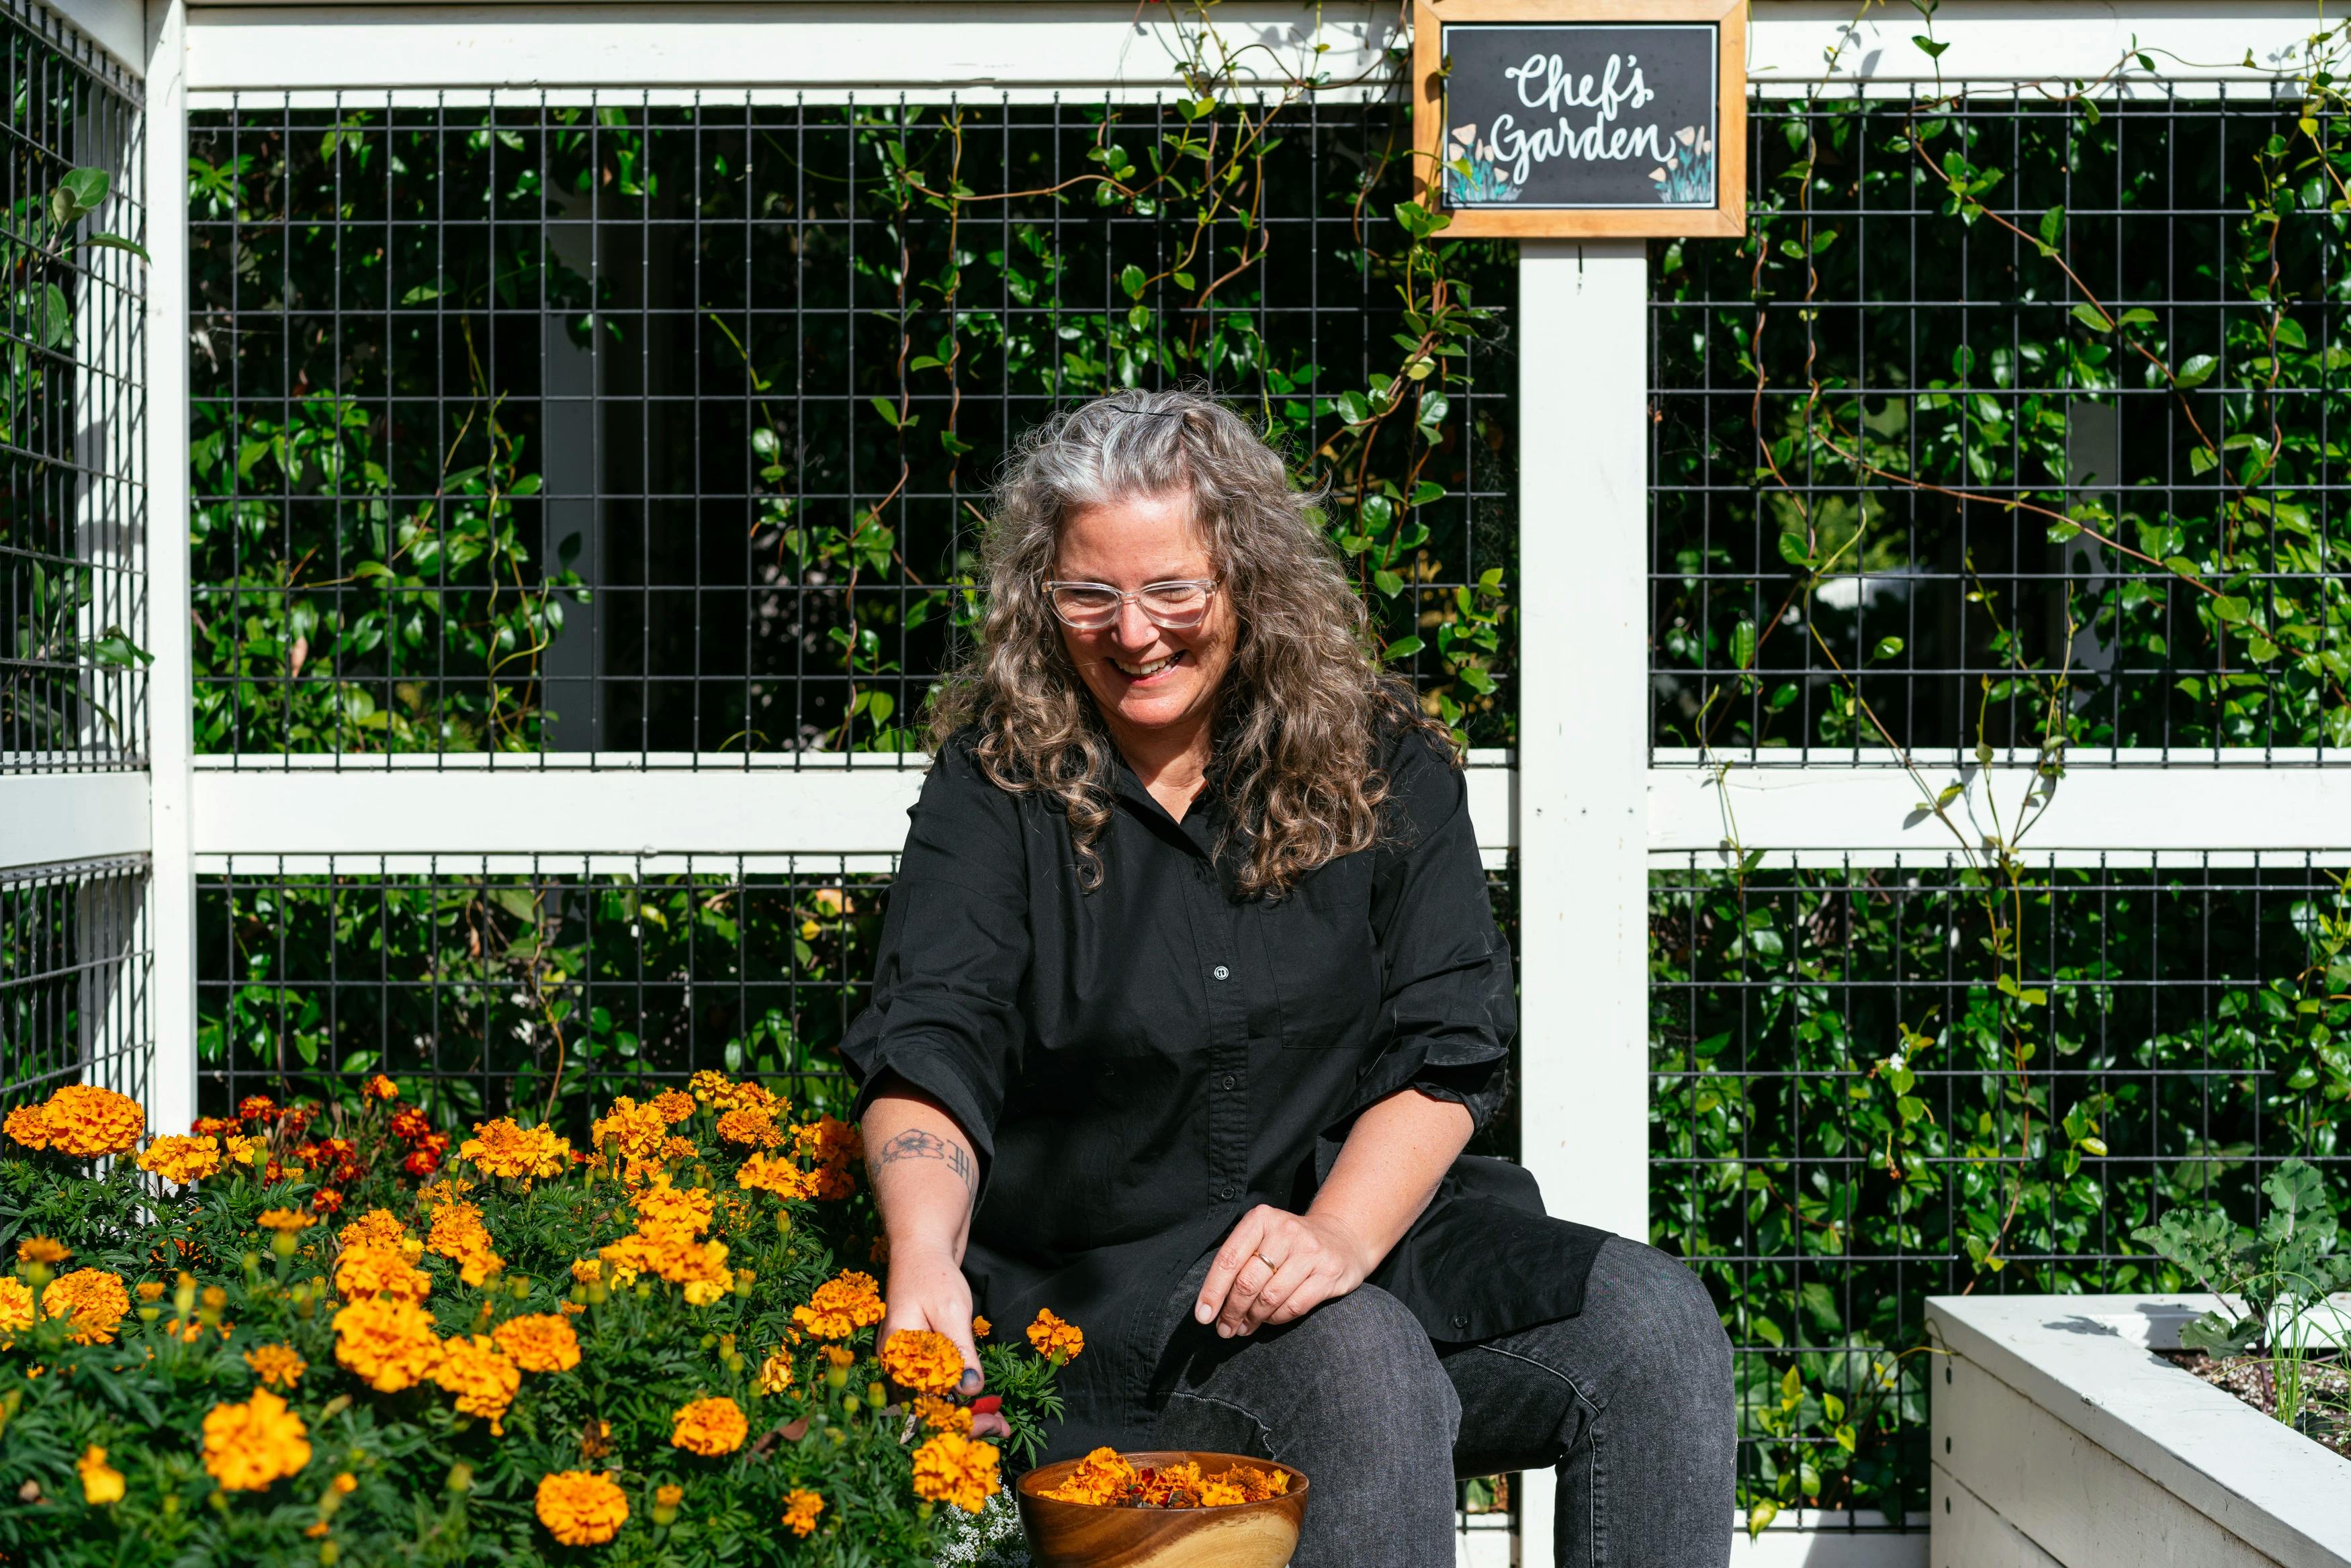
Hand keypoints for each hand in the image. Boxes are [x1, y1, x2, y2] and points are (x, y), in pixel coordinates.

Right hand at [882, 1240, 1008, 1437]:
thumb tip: (972, 1387)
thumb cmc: (933, 1276)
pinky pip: (935, 1389)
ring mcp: (903, 1365)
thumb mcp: (952, 1310)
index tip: (992, 1424)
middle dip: (964, 1424)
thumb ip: (960, 1349)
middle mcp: (894, 1367)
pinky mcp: (917, 1362)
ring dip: (963, 1416)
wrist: (923, 1251)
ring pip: (932, 1404)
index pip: (924, 1403)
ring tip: (998, 1425)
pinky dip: (959, 1400)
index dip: (959, 1420)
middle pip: (926, 1411)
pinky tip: (984, 1406)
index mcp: (896, 1355)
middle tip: (1001, 1429)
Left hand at [1194, 1206, 1375, 1338]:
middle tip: (1225, 1329)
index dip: (1213, 1291)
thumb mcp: (1263, 1237)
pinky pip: (1294, 1306)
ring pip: (1270, 1297)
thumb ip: (1238, 1260)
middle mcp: (1286, 1231)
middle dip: (1232, 1311)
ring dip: (1253, 1319)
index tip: (1203, 1316)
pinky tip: (1269, 1321)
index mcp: (1262, 1219)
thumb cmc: (1289, 1243)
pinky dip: (1277, 1319)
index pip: (1229, 1259)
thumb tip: (1210, 1303)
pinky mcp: (1329, 1273)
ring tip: (1244, 1327)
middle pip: (1248, 1281)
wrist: (1342, 1237)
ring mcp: (1310, 1252)